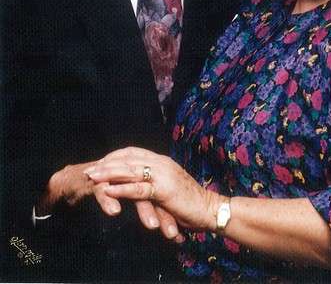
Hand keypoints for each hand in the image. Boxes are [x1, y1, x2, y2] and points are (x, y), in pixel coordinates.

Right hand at [38, 158, 183, 241]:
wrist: (74, 180)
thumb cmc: (105, 189)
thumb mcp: (130, 195)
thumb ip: (146, 202)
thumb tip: (164, 222)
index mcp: (141, 173)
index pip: (161, 192)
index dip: (171, 212)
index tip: (181, 233)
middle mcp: (131, 172)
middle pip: (151, 191)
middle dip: (163, 213)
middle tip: (172, 232)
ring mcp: (113, 175)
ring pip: (132, 191)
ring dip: (143, 209)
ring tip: (152, 226)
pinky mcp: (94, 180)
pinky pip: (103, 189)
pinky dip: (109, 199)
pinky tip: (115, 211)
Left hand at [85, 147, 223, 231]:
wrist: (210, 209)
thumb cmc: (191, 202)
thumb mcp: (169, 187)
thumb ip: (155, 183)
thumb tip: (139, 185)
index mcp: (162, 161)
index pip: (133, 152)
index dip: (115, 156)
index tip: (100, 162)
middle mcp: (161, 163)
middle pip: (128, 159)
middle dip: (107, 163)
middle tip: (89, 169)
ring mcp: (162, 175)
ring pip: (130, 170)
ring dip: (109, 173)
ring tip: (92, 177)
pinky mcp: (164, 190)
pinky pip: (139, 188)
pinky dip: (121, 188)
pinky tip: (108, 190)